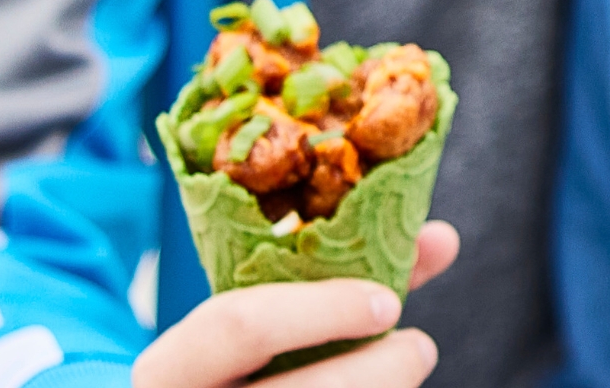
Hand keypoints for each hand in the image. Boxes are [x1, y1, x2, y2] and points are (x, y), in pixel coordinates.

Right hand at [128, 224, 458, 387]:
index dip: (319, 309)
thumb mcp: (255, 323)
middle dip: (375, 370)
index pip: (238, 325)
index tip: (386, 302)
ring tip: (408, 366)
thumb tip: (439, 238)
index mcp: (170, 368)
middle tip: (418, 347)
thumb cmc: (238, 364)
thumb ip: (335, 279)